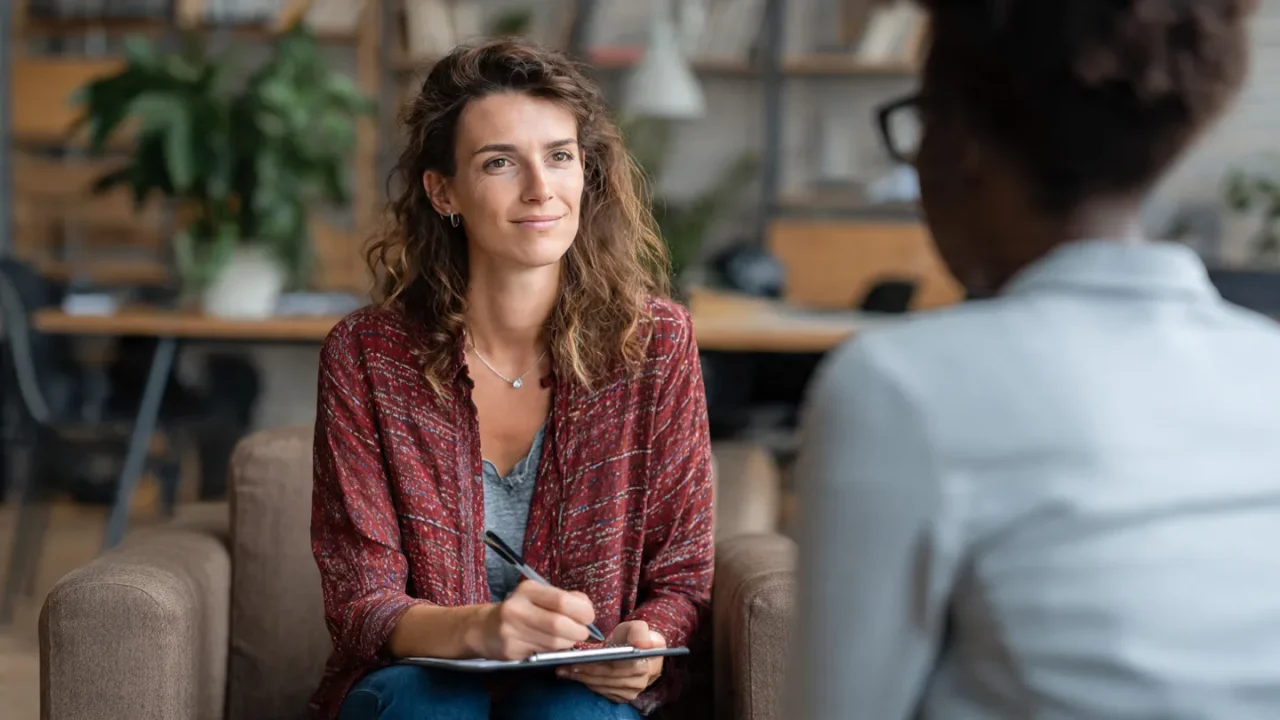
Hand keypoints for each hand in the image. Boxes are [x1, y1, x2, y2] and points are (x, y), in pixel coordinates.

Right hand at [471, 581, 596, 659]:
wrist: (484, 628)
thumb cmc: (520, 609)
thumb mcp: (538, 595)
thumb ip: (564, 598)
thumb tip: (586, 607)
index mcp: (528, 590)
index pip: (562, 601)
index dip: (582, 611)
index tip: (589, 616)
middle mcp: (517, 609)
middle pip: (559, 624)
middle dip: (578, 631)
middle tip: (582, 632)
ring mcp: (512, 631)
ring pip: (554, 643)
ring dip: (568, 642)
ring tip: (566, 638)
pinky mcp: (511, 651)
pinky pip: (543, 653)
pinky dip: (554, 651)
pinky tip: (550, 644)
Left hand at [557, 620, 665, 703]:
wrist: (633, 652)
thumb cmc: (632, 637)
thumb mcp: (636, 627)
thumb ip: (640, 631)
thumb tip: (641, 643)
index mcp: (647, 663)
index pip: (621, 667)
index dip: (599, 664)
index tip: (582, 658)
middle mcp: (640, 681)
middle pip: (608, 678)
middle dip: (585, 671)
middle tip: (565, 664)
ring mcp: (631, 692)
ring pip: (602, 686)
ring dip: (581, 678)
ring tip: (564, 669)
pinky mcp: (621, 697)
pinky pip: (601, 692)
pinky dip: (586, 684)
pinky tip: (574, 676)